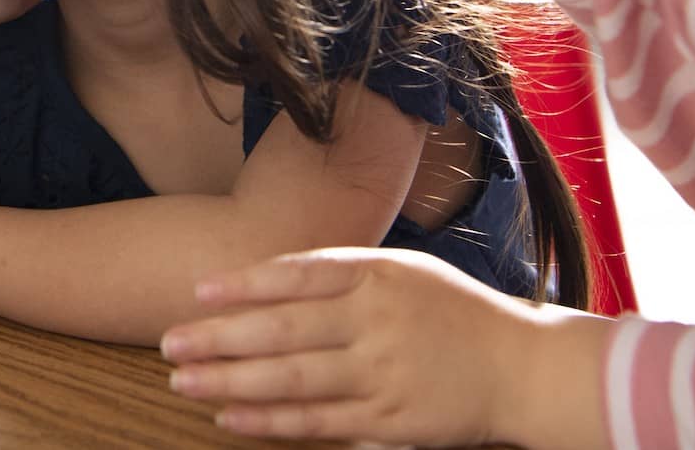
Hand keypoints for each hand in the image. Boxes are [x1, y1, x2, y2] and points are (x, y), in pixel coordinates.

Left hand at [159, 248, 569, 446]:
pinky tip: (232, 418)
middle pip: (282, 330)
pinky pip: (318, 423)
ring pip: (292, 380)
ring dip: (231, 382)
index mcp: (378, 275)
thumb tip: (266, 279)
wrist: (524, 367)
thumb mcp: (402, 270)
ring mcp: (382, 374)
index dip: (243, 284)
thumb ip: (343, 272)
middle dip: (219, 337)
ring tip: (184, 382)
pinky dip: (270, 422)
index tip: (197, 290)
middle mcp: (376, 322)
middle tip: (169, 344)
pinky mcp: (390, 420)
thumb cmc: (454, 311)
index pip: (297, 275)